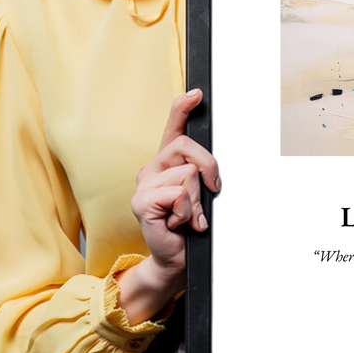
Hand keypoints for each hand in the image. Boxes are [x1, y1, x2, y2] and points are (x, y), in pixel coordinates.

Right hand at [116, 89, 220, 323]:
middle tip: (210, 193)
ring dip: (197, 200)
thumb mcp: (201, 193)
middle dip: (209, 169)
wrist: (177, 258)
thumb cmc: (190, 225)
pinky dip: (187, 212)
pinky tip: (178, 223)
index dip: (183, 107)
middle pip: (188, 147)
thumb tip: (212, 166)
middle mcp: (152, 168)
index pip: (174, 127)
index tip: (197, 93)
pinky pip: (178, 194)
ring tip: (188, 216)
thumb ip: (202, 173)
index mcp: (167, 162)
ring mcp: (144, 184)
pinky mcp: (141, 202)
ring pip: (188, 174)